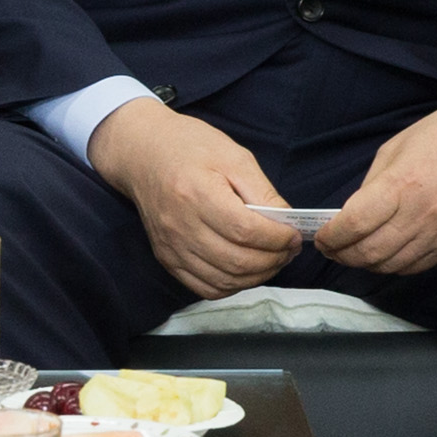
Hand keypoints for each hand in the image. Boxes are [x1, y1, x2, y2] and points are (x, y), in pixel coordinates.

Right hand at [91, 100, 308, 298]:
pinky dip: (232, 286)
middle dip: (273, 260)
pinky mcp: (167, 258)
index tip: (294, 234)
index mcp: (197, 194)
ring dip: (257, 276)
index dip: (277, 239)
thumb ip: (262, 192)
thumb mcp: (234, 157)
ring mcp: (171, 247)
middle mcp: (180, 226)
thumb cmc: (190, 148)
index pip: (246, 231)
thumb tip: (287, 223)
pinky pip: (205, 288)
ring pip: (224, 280)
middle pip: (237, 261)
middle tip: (289, 249)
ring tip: (273, 260)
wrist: (143, 154)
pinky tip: (246, 271)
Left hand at [312, 80, 436, 279]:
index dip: (330, 237)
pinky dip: (395, 266)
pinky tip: (386, 255)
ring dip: (367, 264)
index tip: (321, 236)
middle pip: (369, 253)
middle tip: (332, 249)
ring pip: (392, 266)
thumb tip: (352, 214)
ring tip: (355, 253)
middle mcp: (422, 215)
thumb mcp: (397, 147)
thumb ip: (372, 185)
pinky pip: (418, 266)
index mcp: (402, 185)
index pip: (353, 226)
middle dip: (343, 255)